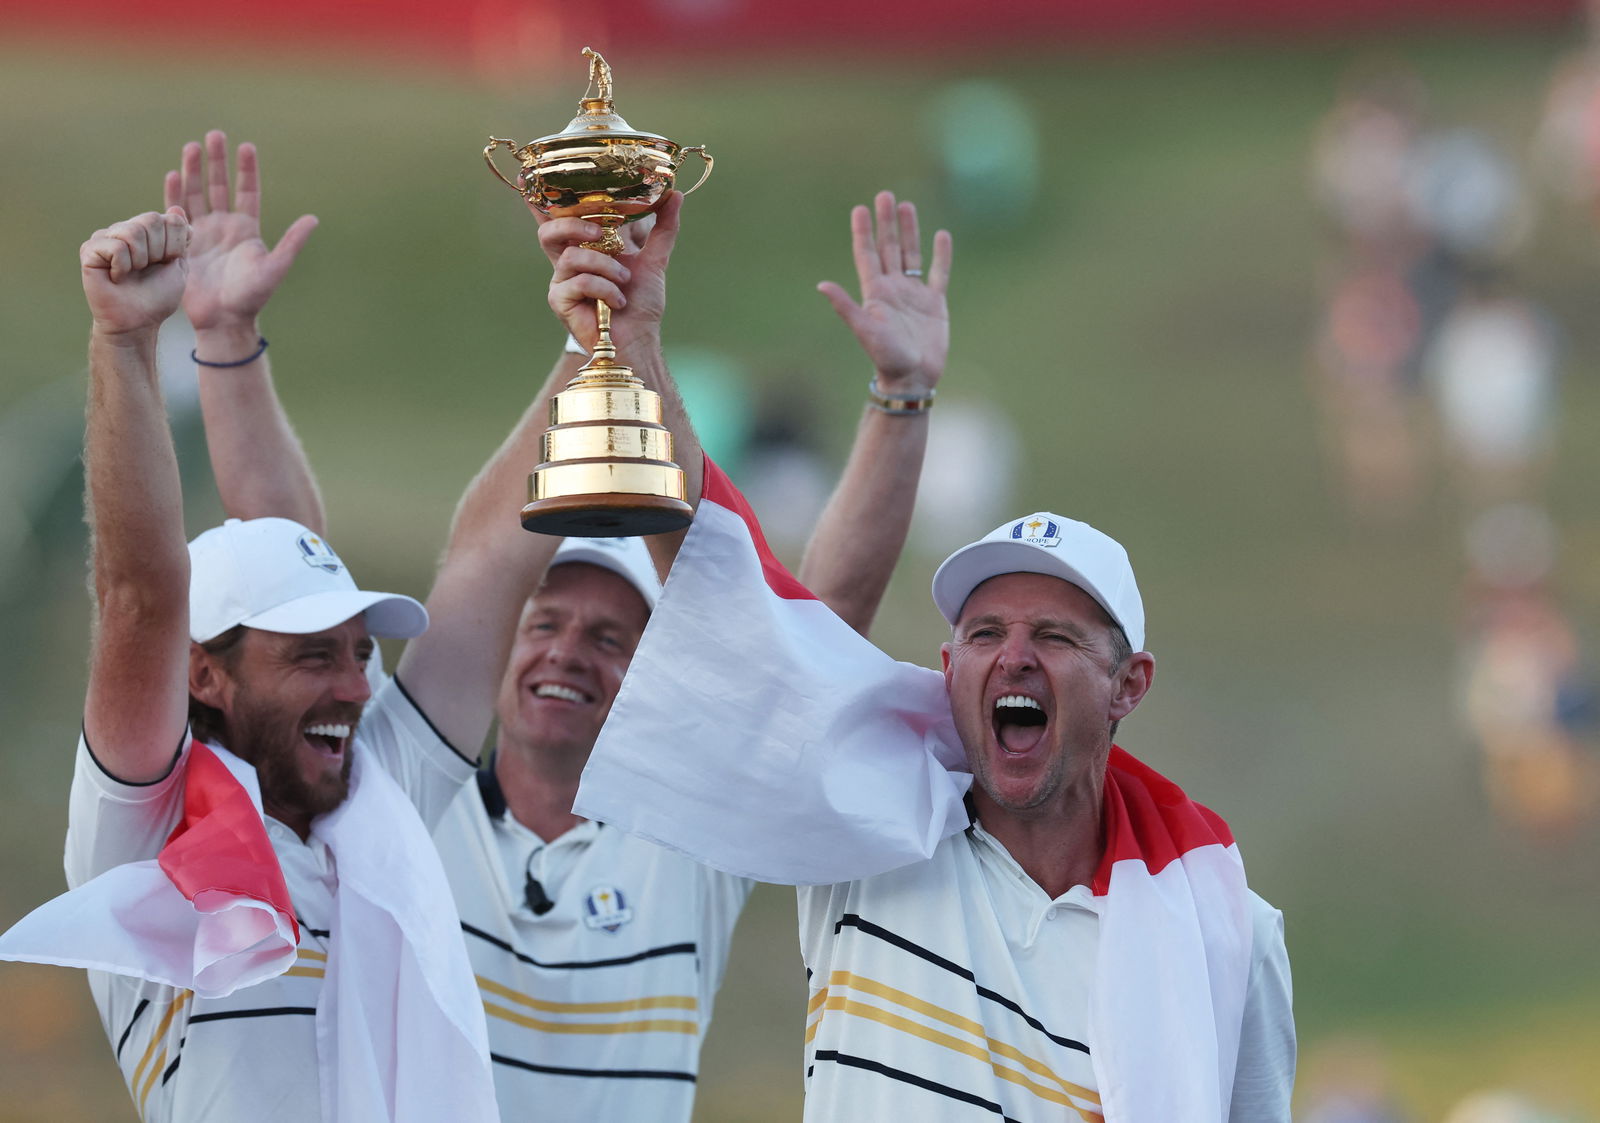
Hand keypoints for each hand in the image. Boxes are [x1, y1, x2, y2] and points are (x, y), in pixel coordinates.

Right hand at [81, 209, 191, 336]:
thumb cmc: (157, 297)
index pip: (170, 219)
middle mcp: (125, 229)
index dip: (175, 245)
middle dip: (158, 251)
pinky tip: (117, 277)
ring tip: (131, 273)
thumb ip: (180, 237)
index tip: (167, 262)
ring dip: (140, 260)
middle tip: (147, 269)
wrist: (138, 321)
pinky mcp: (89, 250)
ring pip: (133, 232)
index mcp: (147, 231)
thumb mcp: (178, 265)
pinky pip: (116, 247)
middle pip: (151, 220)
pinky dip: (123, 267)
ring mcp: (105, 237)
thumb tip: (177, 208)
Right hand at [164, 130, 316, 331]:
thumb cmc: (252, 296)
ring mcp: (202, 233)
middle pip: (219, 186)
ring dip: (194, 171)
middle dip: (217, 161)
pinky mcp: (182, 243)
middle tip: (215, 135)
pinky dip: (174, 194)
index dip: (247, 170)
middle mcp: (224, 226)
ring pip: (197, 194)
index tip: (246, 146)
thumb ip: (292, 242)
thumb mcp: (275, 267)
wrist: (223, 318)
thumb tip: (314, 219)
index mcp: (247, 229)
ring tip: (192, 146)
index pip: (248, 191)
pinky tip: (172, 175)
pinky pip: (176, 213)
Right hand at [543, 192, 680, 352]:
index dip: (540, 202)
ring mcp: (561, 282)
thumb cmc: (640, 304)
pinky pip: (578, 281)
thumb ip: (663, 227)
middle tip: (601, 234)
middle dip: (574, 225)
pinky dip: (604, 289)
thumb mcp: (654, 259)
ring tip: (623, 282)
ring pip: (573, 255)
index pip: (557, 220)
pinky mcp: (560, 300)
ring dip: (605, 267)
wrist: (639, 337)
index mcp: (584, 249)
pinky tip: (616, 302)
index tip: (526, 177)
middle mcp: (567, 263)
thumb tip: (676, 194)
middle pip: (549, 231)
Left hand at [817, 191, 952, 393]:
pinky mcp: (934, 303)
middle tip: (884, 195)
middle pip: (888, 248)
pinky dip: (941, 255)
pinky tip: (941, 236)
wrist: (912, 378)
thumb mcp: (864, 329)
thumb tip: (821, 285)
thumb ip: (845, 306)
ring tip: (906, 206)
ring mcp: (914, 295)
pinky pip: (939, 273)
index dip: (863, 232)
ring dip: (908, 231)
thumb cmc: (885, 357)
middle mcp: (893, 289)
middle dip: (886, 222)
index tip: (860, 208)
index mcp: (875, 293)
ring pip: (911, 255)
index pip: (867, 254)